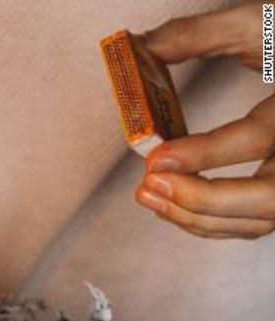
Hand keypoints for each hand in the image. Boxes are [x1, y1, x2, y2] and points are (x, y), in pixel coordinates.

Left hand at [135, 3, 274, 238]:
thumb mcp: (259, 20)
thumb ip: (198, 34)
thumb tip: (136, 47)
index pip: (258, 139)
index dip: (205, 153)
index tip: (157, 158)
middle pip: (269, 200)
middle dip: (202, 200)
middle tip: (149, 185)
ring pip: (261, 220)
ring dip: (199, 218)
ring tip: (148, 195)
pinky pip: (257, 220)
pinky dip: (213, 222)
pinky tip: (172, 204)